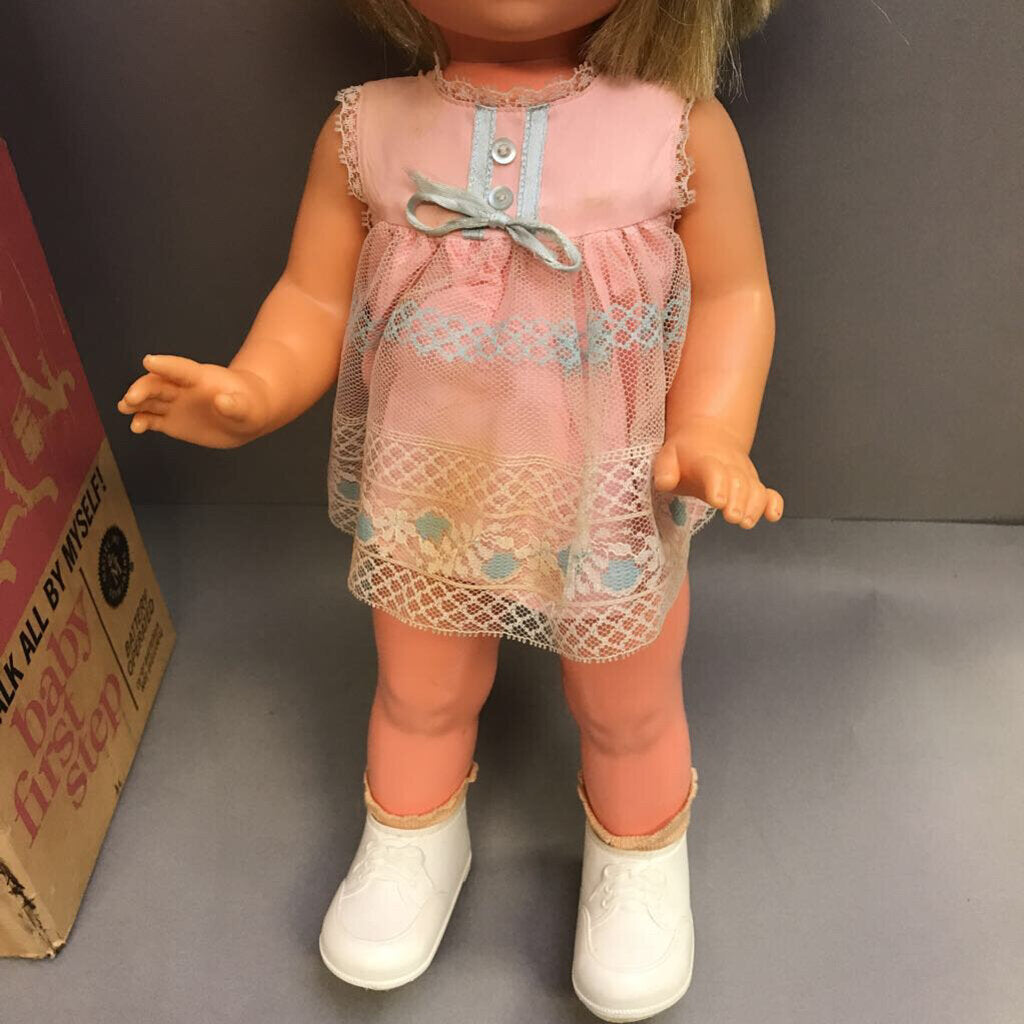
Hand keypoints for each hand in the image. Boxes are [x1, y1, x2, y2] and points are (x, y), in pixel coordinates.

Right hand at [117, 354, 271, 448]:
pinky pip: (152, 419)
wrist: (245, 418)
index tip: (149, 361)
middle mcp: (183, 388)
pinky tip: (136, 426)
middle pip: (158, 383)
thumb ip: (235, 405)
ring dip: (135, 403)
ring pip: (150, 400)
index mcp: (201, 378)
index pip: (181, 369)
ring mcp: (175, 404)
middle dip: (143, 388)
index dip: (166, 365)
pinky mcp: (171, 421)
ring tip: (125, 408)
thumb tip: (222, 401)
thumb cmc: (249, 406)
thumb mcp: (248, 407)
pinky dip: (142, 421)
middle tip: (131, 398)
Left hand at [653, 420, 782, 528]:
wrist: (708, 437)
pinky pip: (768, 493)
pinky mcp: (753, 484)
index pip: (713, 471)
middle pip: (738, 483)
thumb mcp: (667, 458)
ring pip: (755, 489)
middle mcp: (729, 467)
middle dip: (737, 501)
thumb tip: (664, 482)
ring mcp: (743, 476)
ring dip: (754, 506)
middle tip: (733, 516)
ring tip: (746, 522)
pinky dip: (773, 503)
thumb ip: (664, 470)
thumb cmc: (685, 456)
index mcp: (705, 461)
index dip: (717, 485)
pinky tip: (772, 515)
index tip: (718, 501)